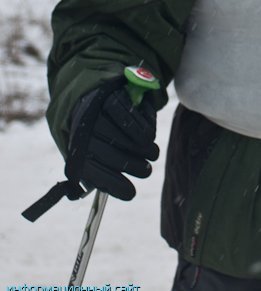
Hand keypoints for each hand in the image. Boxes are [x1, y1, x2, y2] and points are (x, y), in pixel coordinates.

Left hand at [67, 77, 158, 199]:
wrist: (95, 97)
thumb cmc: (100, 134)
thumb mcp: (97, 152)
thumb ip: (104, 171)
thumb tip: (124, 193)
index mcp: (78, 151)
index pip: (92, 172)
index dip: (113, 184)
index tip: (131, 193)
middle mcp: (83, 133)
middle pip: (108, 153)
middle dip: (132, 166)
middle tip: (147, 171)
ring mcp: (95, 113)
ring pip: (118, 134)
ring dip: (140, 148)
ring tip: (153, 154)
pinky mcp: (108, 97)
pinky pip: (125, 113)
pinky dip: (140, 126)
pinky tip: (149, 136)